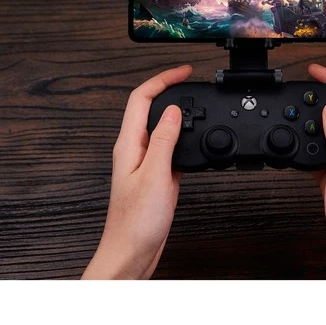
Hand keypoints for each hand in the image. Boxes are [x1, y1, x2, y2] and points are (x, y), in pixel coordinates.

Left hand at [82, 65, 192, 278]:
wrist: (132, 252)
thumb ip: (164, 140)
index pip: (141, 98)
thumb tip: (173, 111)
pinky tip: (194, 138)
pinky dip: (183, 136)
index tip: (183, 71)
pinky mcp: (156, 175)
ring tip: (196, 103)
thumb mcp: (154, 175)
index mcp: (129, 145)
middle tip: (191, 80)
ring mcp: (146, 162)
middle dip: (169, 88)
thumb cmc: (136, 222)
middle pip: (149, 107)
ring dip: (177, 111)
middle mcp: (135, 149)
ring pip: (161, 126)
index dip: (162, 79)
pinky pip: (169, 146)